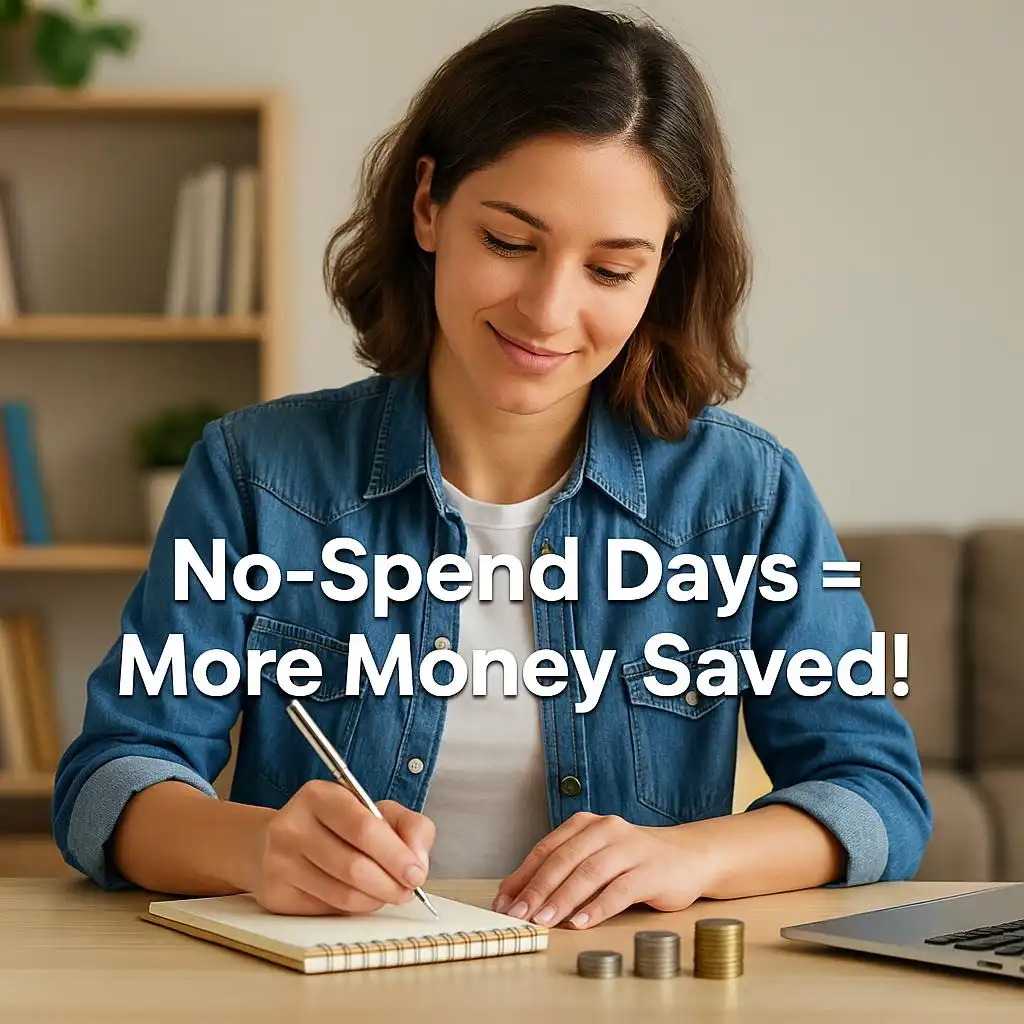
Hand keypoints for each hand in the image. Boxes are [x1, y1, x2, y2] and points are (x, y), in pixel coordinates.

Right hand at [250, 781, 434, 915]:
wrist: (271, 844)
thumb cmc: (335, 827)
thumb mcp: (373, 811)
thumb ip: (408, 826)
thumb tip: (418, 862)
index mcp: (320, 796)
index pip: (364, 828)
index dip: (396, 855)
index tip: (417, 873)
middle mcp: (293, 826)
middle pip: (354, 866)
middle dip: (390, 884)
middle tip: (407, 890)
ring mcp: (280, 861)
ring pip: (343, 894)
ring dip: (375, 900)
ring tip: (387, 893)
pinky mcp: (275, 894)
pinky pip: (327, 910)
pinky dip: (353, 909)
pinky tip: (359, 897)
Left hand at [491, 812, 709, 929]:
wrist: (687, 857)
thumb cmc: (631, 862)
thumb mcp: (594, 859)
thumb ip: (563, 873)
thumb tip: (518, 898)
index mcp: (586, 824)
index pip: (546, 849)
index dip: (523, 876)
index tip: (503, 902)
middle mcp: (606, 829)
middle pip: (564, 860)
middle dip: (537, 889)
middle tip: (519, 914)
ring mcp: (630, 848)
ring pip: (589, 873)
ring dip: (563, 899)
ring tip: (544, 920)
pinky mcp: (650, 870)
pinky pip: (619, 890)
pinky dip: (597, 907)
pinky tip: (581, 923)